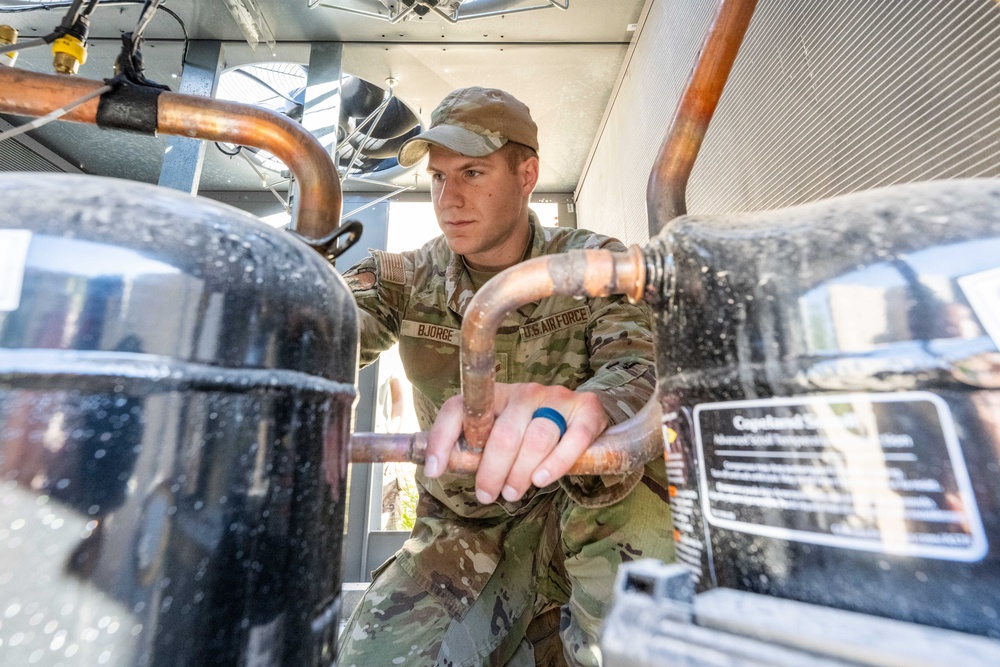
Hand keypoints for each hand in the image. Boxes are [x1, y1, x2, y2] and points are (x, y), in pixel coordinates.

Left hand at [425, 383, 608, 503]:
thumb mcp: (501, 432)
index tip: (434, 471)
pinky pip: (572, 439)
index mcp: (496, 395)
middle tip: (487, 494)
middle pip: (504, 434)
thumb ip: (477, 446)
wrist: (585, 413)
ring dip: (521, 473)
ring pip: (537, 438)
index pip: (459, 409)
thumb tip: (439, 469)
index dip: (442, 440)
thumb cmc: (533, 431)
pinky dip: (556, 464)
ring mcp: (557, 398)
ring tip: (513, 493)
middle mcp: (525, 392)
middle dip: (492, 471)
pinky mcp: (586, 411)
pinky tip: (541, 480)